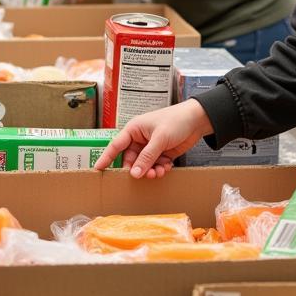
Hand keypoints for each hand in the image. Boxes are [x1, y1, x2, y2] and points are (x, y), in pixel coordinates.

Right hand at [93, 99, 213, 177]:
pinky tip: (167, 167)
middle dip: (138, 169)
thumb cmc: (176, 121)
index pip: (116, 145)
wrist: (197, 120)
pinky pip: (155, 166)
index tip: (98, 169)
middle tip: (146, 175)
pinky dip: (160, 169)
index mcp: (134, 129)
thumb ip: (147, 157)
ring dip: (151, 171)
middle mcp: (140, 139)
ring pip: (144, 165)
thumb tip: (134, 173)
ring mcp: (151, 147)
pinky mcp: (161, 153)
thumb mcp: (159, 139)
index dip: (106, 157)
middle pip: (131, 160)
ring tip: (159, 171)